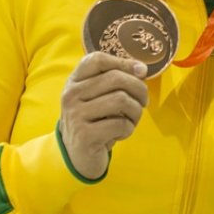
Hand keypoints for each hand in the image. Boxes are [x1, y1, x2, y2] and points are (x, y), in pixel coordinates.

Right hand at [58, 52, 148, 179]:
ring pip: (122, 100)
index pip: (97, 59)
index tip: (141, 72)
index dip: (124, 62)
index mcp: (74, 81)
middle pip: (116, 78)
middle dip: (139, 90)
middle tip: (142, 103)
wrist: (76, 154)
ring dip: (136, 112)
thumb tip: (141, 69)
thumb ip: (115, 81)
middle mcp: (71, 95)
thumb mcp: (98, 97)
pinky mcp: (85, 135)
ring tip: (131, 120)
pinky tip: (120, 134)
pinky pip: (121, 124)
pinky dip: (129, 129)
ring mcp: (76, 115)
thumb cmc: (95, 121)